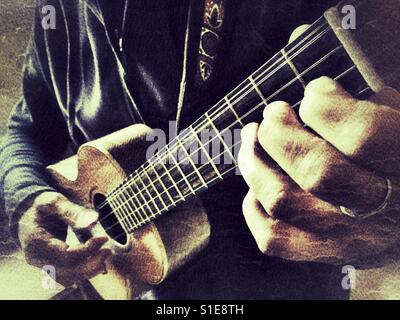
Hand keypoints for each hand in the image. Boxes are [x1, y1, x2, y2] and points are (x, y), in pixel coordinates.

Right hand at [18, 192, 111, 285]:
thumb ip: (73, 212)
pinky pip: (69, 274)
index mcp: (36, 242)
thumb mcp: (55, 202)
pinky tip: (99, 263)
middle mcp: (37, 258)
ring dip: (90, 269)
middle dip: (91, 264)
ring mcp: (43, 264)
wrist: (28, 214)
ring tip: (106, 255)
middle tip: (108, 251)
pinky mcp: (51, 266)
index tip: (104, 238)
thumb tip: (94, 219)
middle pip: (67, 270)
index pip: (65, 255)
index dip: (87, 249)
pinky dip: (84, 270)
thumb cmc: (42, 207)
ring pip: (69, 276)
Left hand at [238, 76, 399, 266]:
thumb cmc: (396, 156)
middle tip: (273, 112)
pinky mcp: (321, 250)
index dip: (325, 106)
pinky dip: (253, 204)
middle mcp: (378, 209)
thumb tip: (317, 94)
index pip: (361, 137)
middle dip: (279, 133)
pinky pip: (272, 236)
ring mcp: (345, 236)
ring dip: (254, 162)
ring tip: (251, 136)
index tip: (315, 92)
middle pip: (314, 171)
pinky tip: (258, 182)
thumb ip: (375, 107)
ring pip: (282, 201)